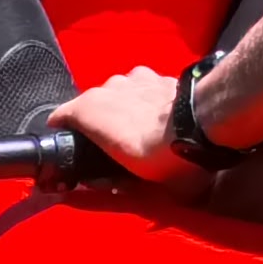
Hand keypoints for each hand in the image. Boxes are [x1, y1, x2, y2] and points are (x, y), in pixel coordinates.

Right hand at [61, 65, 200, 186]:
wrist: (201, 125)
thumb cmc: (158, 156)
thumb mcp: (134, 182)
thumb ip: (116, 183)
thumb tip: (118, 190)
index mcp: (89, 109)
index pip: (61, 118)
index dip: (65, 135)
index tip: (73, 151)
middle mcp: (106, 86)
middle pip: (93, 105)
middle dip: (100, 124)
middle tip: (115, 148)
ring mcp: (134, 77)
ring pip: (119, 93)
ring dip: (125, 108)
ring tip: (142, 130)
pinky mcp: (159, 74)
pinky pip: (144, 87)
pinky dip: (147, 100)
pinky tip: (163, 117)